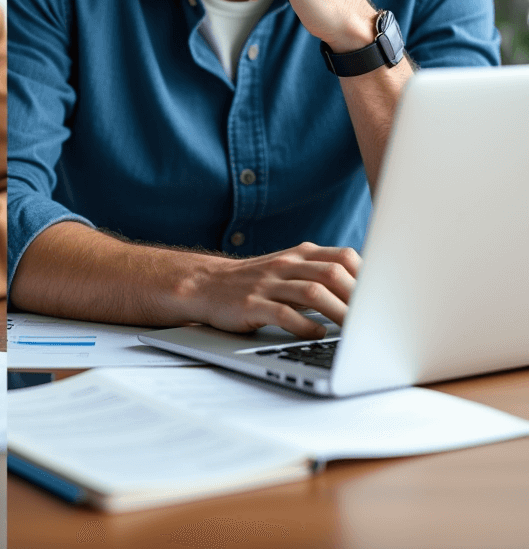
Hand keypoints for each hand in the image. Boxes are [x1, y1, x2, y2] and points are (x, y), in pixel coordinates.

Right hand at [186, 242, 361, 338]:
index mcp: (298, 254)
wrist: (205, 284)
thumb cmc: (255, 282)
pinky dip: (306, 327)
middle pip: (332, 274)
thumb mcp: (287, 268)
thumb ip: (319, 272)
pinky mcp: (251, 305)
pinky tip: (317, 335)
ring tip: (354, 332)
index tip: (383, 298)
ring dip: (339, 314)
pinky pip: (284, 314)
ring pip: (313, 293)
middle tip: (376, 320)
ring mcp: (267, 284)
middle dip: (359, 299)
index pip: (343, 256)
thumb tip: (365, 292)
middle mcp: (285, 265)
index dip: (367, 276)